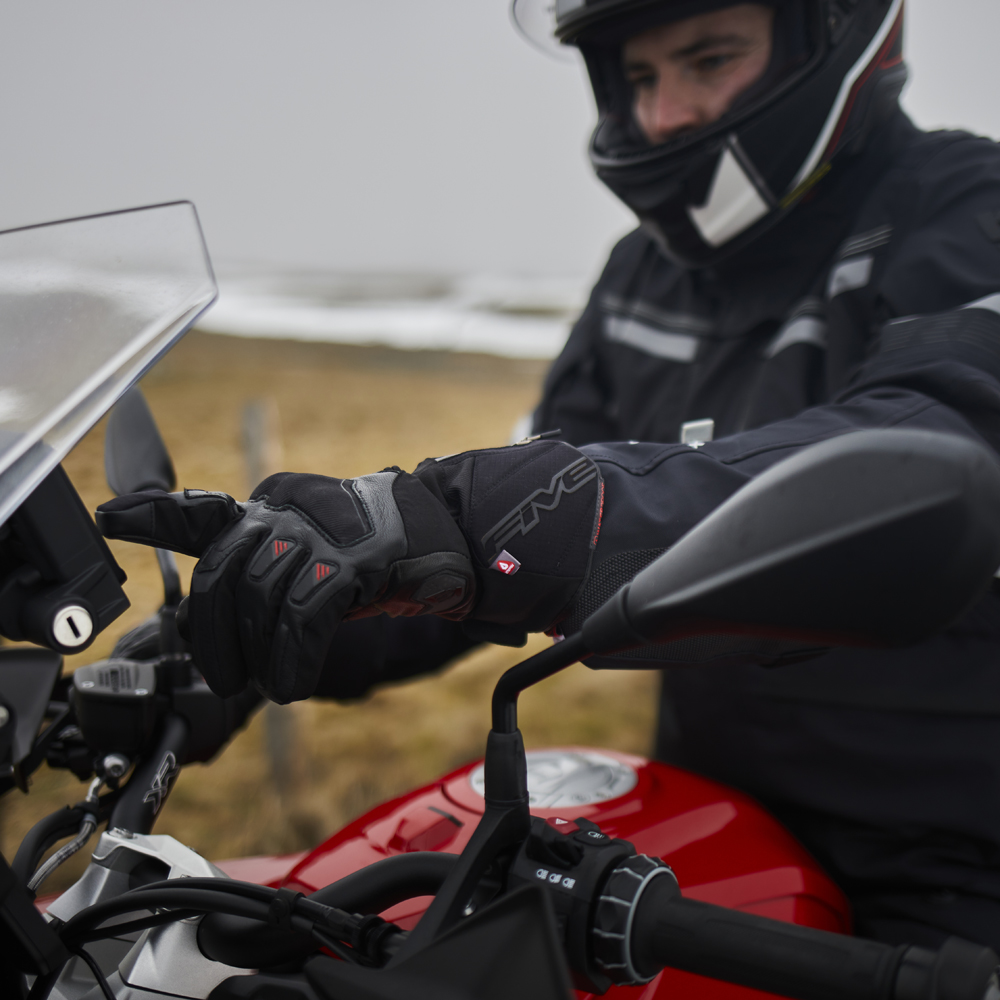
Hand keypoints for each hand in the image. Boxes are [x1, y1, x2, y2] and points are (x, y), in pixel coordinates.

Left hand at [97, 440, 602, 702]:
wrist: (460, 541)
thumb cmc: (386, 557)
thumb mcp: (318, 558)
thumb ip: (268, 570)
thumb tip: (214, 617)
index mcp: (278, 502)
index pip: (205, 512)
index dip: (154, 516)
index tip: (110, 519)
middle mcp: (293, 507)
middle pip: (224, 571)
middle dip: (214, 635)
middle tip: (225, 675)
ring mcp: (324, 528)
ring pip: (263, 596)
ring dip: (260, 657)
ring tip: (275, 685)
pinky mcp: (355, 556)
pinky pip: (304, 613)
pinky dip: (293, 659)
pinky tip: (294, 685)